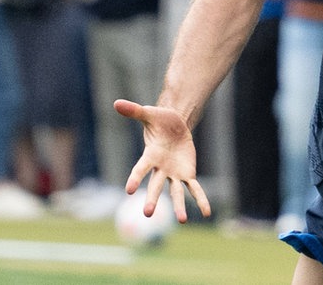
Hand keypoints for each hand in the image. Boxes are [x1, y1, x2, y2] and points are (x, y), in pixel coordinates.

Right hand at [114, 99, 210, 222]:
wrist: (175, 124)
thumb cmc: (159, 120)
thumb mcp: (149, 114)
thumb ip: (134, 111)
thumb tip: (115, 102)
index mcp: (150, 155)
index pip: (141, 168)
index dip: (135, 178)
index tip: (129, 190)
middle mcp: (160, 168)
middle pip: (155, 185)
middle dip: (153, 199)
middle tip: (148, 214)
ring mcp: (173, 173)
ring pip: (176, 191)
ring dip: (178, 205)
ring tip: (182, 220)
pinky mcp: (187, 173)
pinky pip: (194, 188)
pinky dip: (200, 199)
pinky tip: (206, 213)